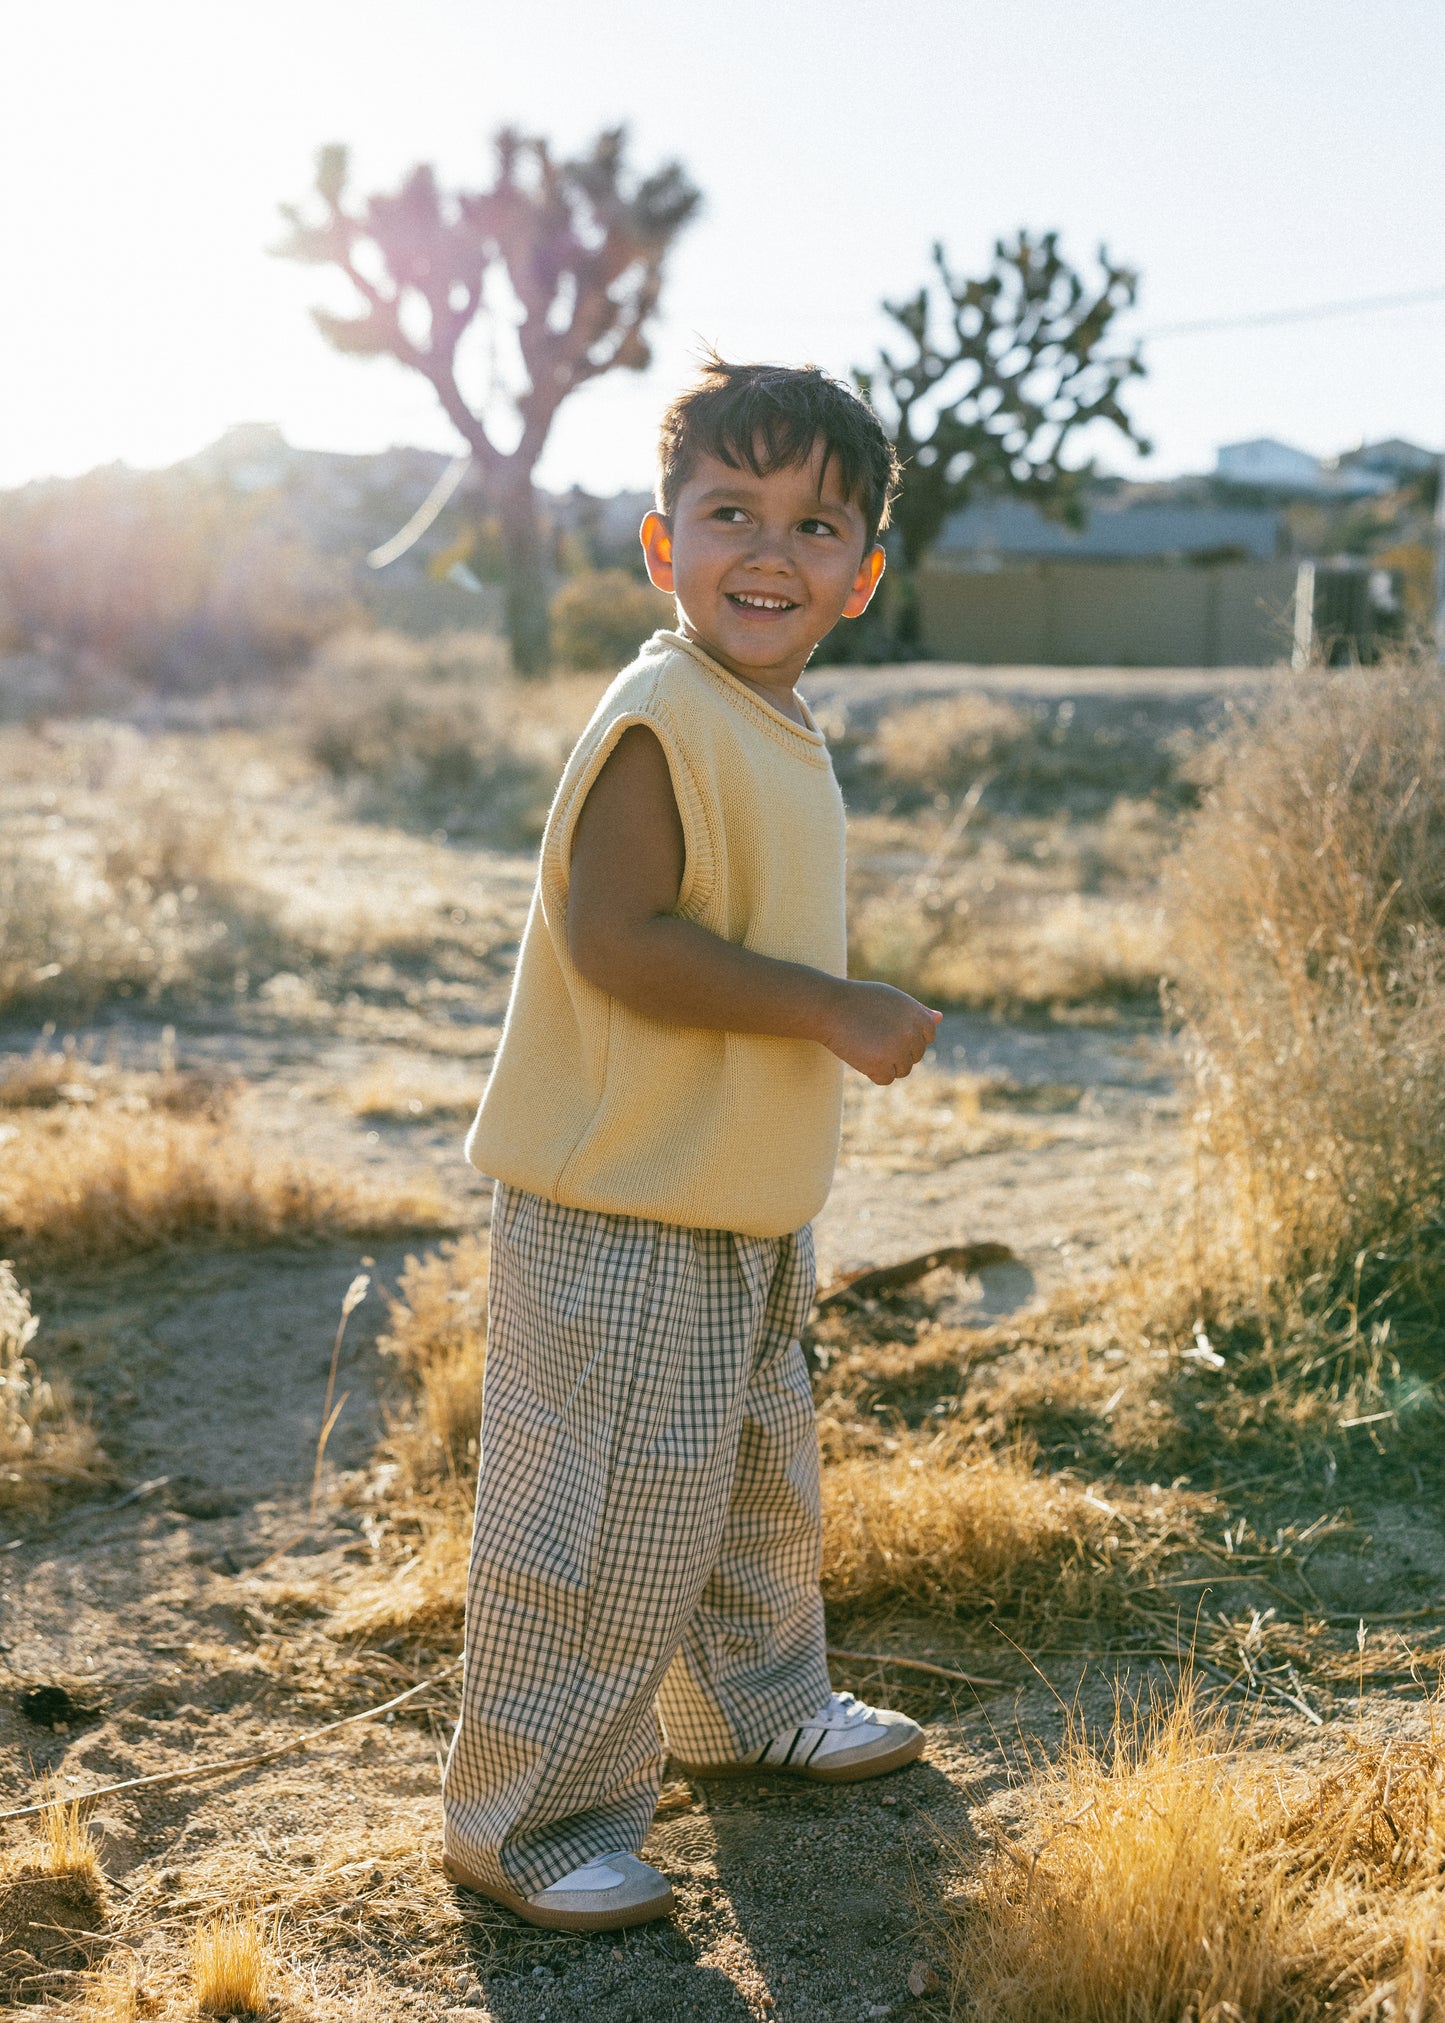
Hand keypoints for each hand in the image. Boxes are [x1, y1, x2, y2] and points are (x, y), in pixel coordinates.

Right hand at [823, 980, 942, 1084]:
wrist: (829, 1007)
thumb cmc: (860, 1000)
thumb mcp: (893, 998)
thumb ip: (917, 1010)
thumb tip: (939, 1018)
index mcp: (919, 1016)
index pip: (927, 1038)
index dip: (907, 1036)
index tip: (889, 1029)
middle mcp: (912, 1034)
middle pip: (915, 1056)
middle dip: (897, 1051)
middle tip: (873, 1035)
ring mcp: (897, 1051)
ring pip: (902, 1070)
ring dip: (886, 1064)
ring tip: (867, 1045)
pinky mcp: (880, 1066)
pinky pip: (885, 1079)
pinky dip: (873, 1073)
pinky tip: (861, 1055)